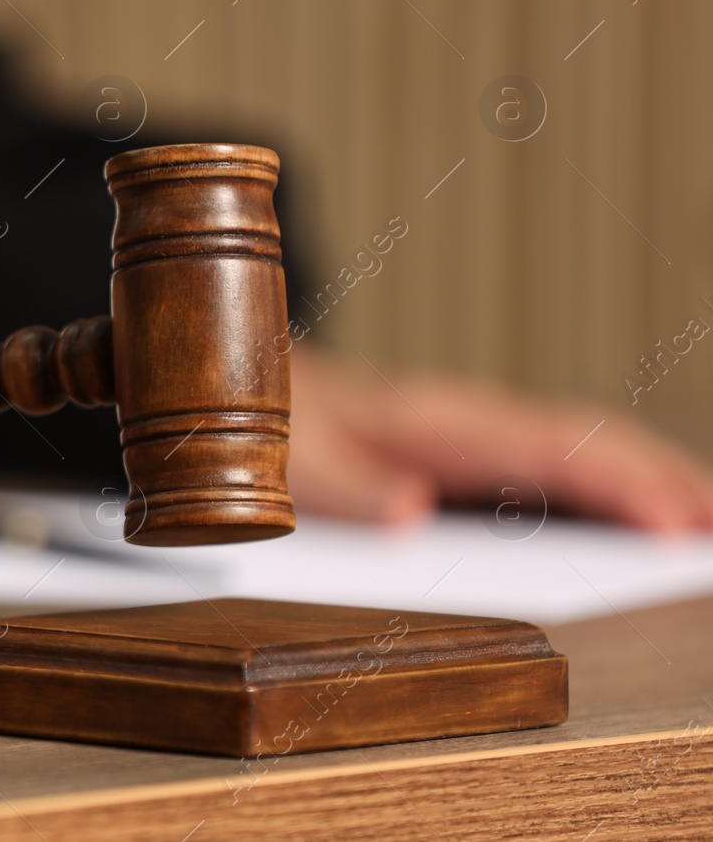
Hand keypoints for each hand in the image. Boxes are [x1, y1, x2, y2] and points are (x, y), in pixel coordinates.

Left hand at [288, 343, 712, 532]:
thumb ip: (343, 484)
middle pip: (587, 443)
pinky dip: (609, 489)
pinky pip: (554, 465)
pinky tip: (635, 526)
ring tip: (706, 532)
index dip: (617, 484)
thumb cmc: (272, 424)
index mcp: (432, 419)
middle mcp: (467, 418)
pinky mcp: (469, 453)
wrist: (247, 381)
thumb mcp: (288, 457)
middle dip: (662, 481)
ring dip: (648, 483)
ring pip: (581, 450)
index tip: (675, 522)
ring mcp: (474, 432)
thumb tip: (409, 518)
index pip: (545, 449)